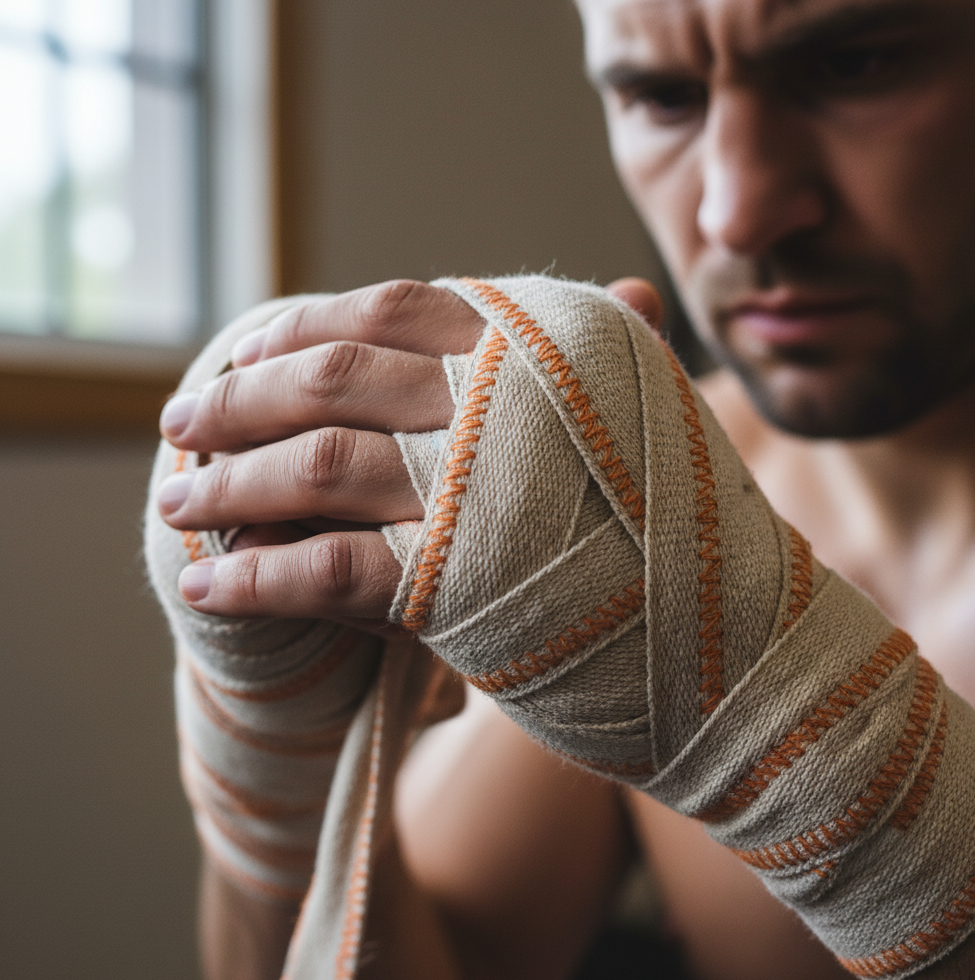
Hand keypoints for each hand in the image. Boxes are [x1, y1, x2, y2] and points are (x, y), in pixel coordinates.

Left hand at [156, 277, 662, 623]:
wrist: (735, 634)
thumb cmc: (688, 521)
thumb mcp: (663, 411)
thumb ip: (622, 351)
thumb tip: (630, 284)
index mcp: (540, 345)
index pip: (390, 307)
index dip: (303, 325)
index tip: (246, 351)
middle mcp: (499, 401)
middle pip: (332, 378)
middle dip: (241, 400)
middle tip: (179, 422)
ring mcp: (472, 490)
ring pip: (314, 466)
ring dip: (229, 484)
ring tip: (174, 501)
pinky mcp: (451, 584)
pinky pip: (325, 570)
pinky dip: (256, 578)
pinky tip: (206, 585)